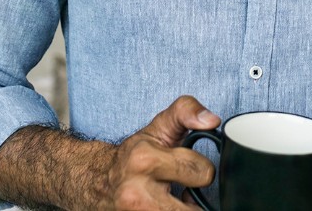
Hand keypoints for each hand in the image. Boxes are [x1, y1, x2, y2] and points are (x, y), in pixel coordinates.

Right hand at [103, 96, 219, 209]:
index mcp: (145, 160)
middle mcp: (137, 192)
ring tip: (177, 200)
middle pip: (195, 209)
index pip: (201, 173)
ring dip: (186, 210)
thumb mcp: (159, 126)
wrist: (99, 180)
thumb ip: (187, 112)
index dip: (202, 169)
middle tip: (186, 186)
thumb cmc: (135, 154)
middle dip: (195, 196)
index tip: (192, 166)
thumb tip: (212, 120)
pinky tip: (167, 207)